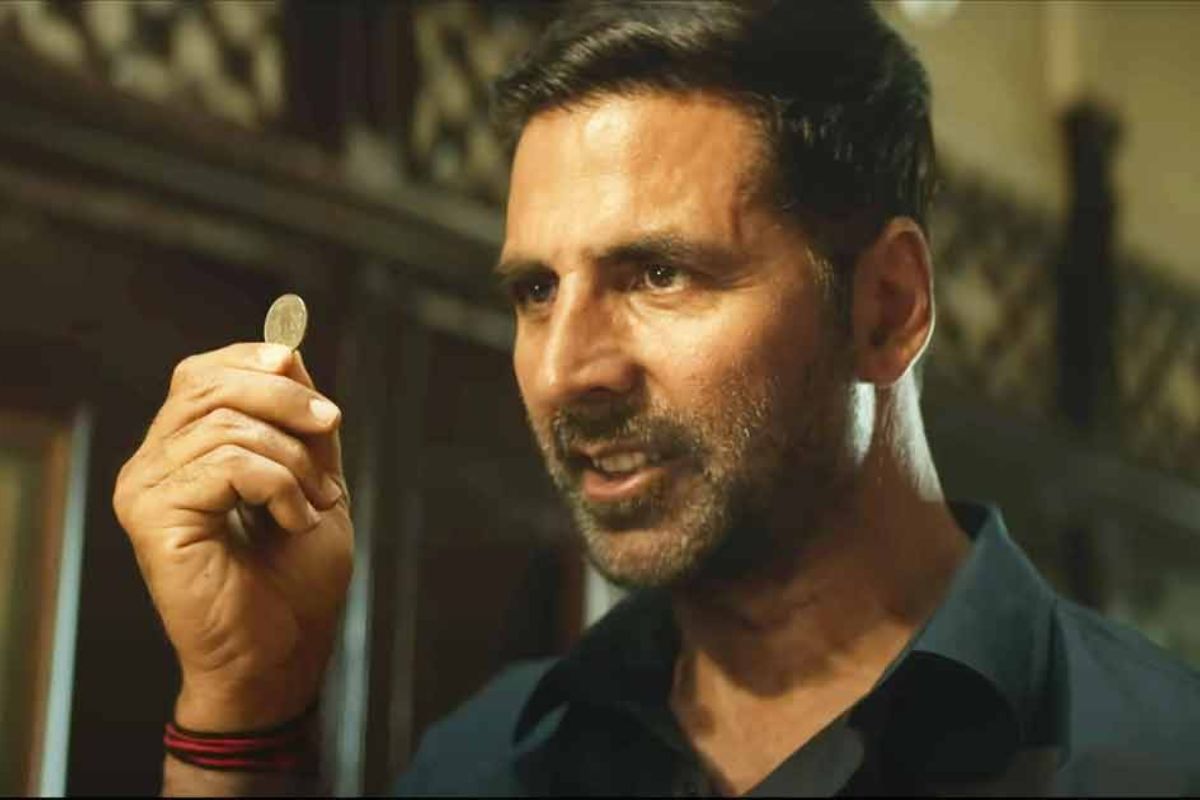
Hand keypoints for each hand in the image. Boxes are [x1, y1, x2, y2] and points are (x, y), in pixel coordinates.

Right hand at [113, 343, 352, 730]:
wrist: (282, 654)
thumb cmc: (295, 579)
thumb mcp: (313, 478)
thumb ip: (298, 422)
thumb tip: (290, 348)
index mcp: (183, 450)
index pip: (202, 372)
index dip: (256, 360)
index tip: (306, 382)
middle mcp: (153, 464)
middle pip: (210, 384)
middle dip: (286, 399)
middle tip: (331, 428)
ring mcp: (145, 488)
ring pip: (226, 424)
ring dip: (292, 459)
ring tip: (314, 503)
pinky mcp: (151, 515)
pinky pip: (226, 463)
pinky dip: (278, 485)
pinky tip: (293, 520)